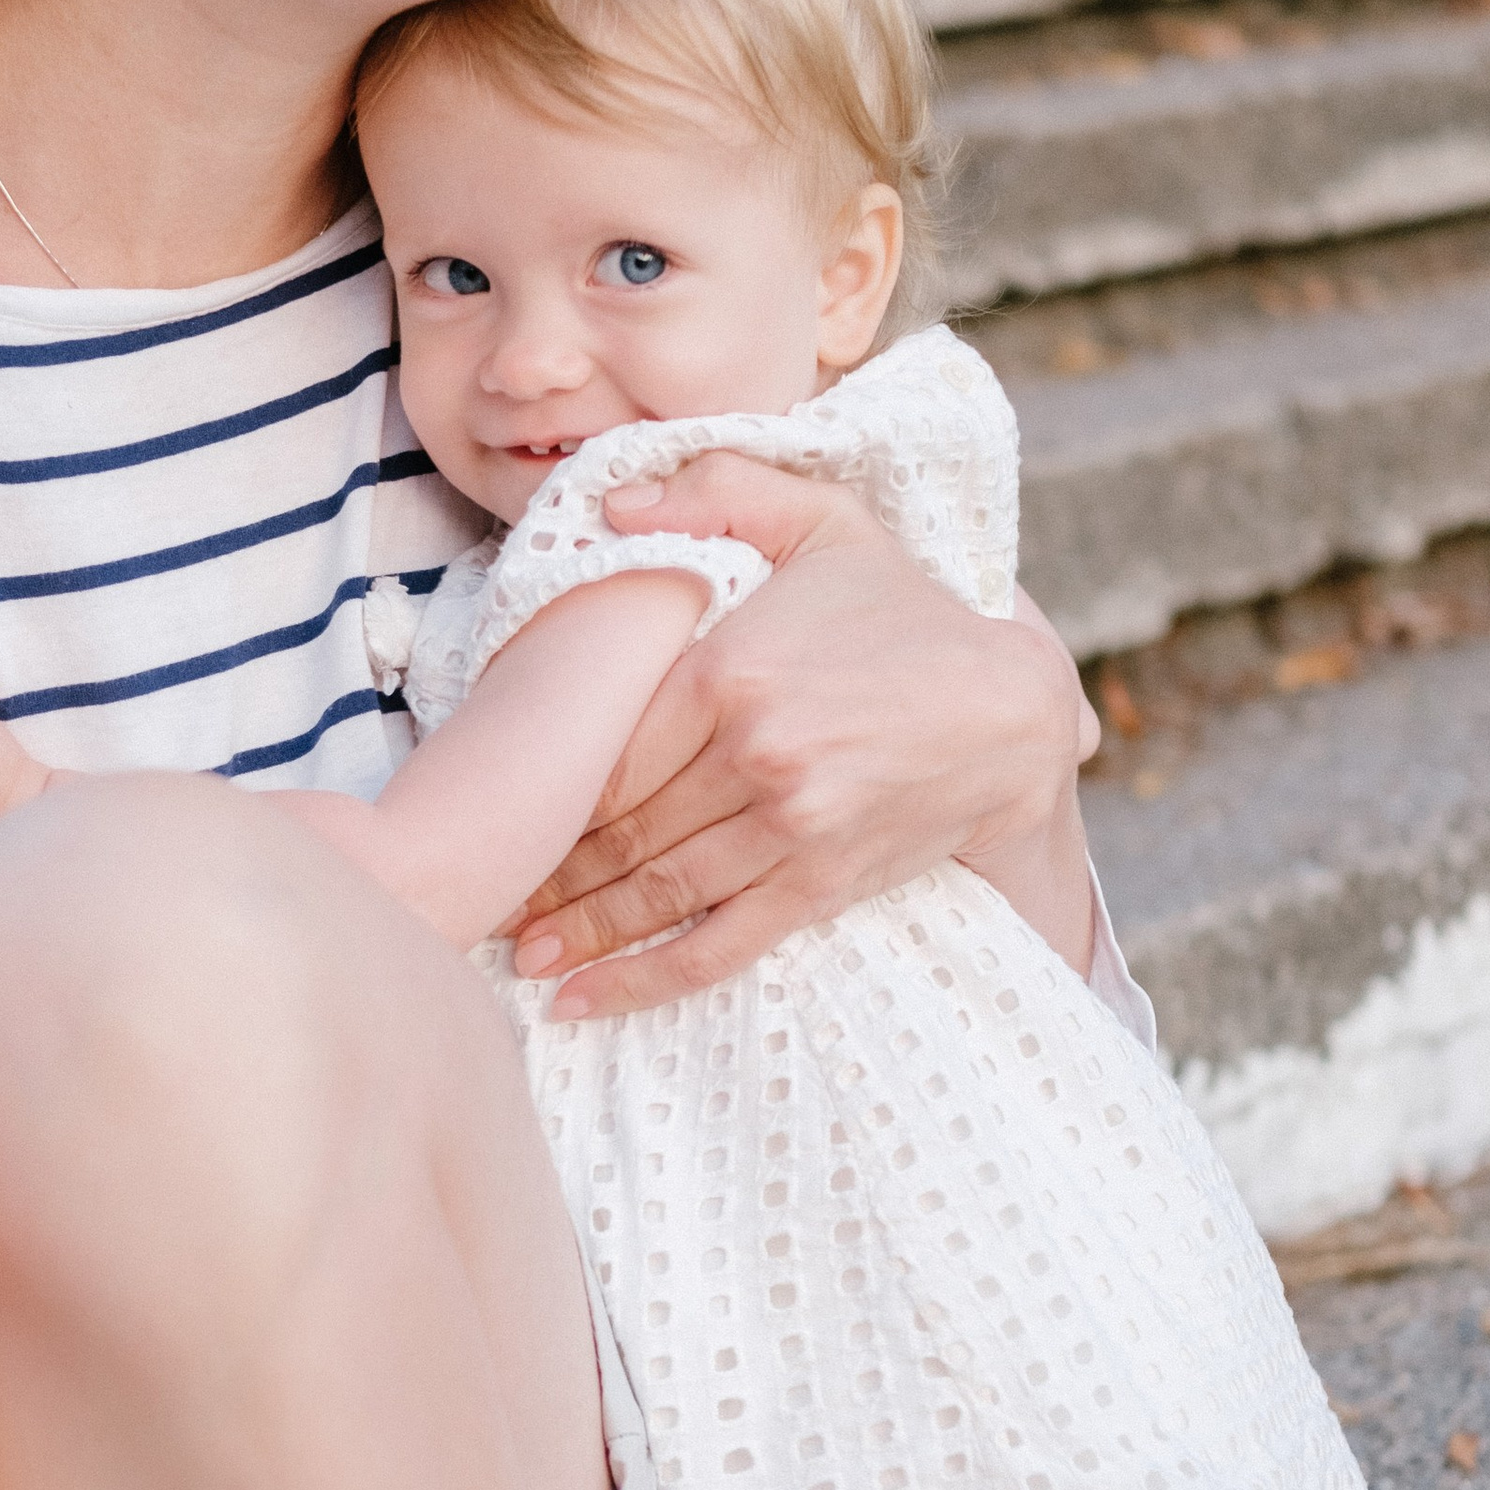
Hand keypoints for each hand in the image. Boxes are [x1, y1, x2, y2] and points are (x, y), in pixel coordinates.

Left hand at [509, 456, 1088, 1014]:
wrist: (1008, 711)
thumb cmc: (904, 611)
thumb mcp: (821, 520)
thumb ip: (716, 489)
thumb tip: (611, 502)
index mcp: (730, 673)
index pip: (604, 749)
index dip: (540, 790)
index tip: (493, 810)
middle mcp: (752, 758)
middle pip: (616, 829)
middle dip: (543, 870)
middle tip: (480, 894)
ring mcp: (788, 831)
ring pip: (653, 893)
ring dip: (576, 930)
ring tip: (514, 952)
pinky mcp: (820, 885)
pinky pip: (715, 946)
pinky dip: (642, 981)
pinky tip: (580, 1000)